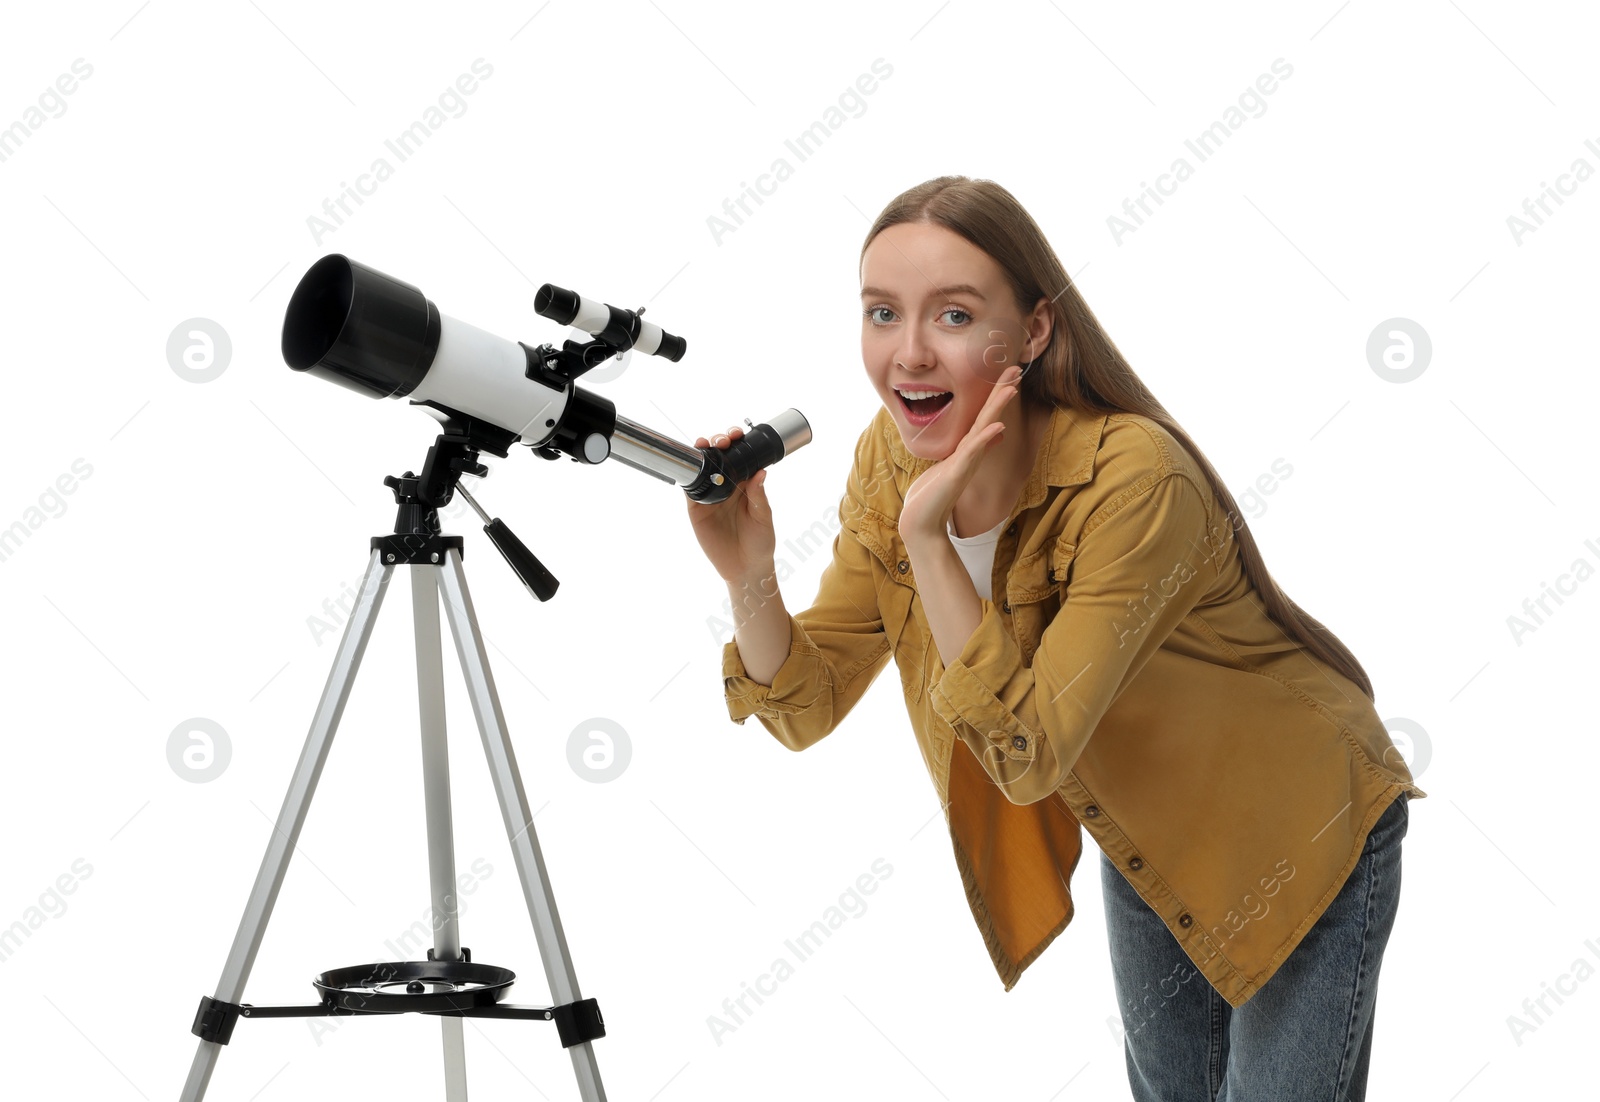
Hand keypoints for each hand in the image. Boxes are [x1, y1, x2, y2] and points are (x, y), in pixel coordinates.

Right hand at [685, 424, 776, 583]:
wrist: (746, 568)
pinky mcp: (697, 509)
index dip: (737, 444)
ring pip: (703, 469)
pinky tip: (694, 466)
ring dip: (703, 453)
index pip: (739, 458)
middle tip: (723, 440)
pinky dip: (690, 477)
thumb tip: (761, 472)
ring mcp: (711, 497)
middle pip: (719, 458)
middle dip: (719, 443)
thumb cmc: (760, 542)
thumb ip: (759, 495)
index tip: (738, 435)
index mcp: (746, 485)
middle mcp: (727, 487)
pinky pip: (691, 490)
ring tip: (706, 444)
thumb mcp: (763, 517)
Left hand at [898, 365, 1022, 546]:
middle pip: (988, 417)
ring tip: (1011, 387)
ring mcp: (964, 464)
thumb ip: (963, 457)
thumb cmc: (929, 498)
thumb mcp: (947, 470)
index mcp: (964, 451)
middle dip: (1001, 393)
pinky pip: (973, 452)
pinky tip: (998, 426)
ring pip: (984, 430)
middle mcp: (969, 454)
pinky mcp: (957, 474)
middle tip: (1016, 369)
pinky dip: (985, 438)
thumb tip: (976, 447)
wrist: (920, 525)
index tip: (1006, 375)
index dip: (994, 396)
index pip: (982, 418)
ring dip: (997, 408)